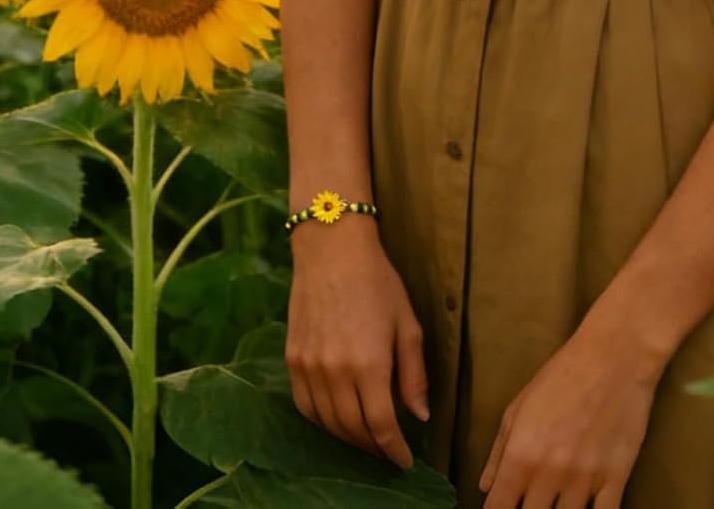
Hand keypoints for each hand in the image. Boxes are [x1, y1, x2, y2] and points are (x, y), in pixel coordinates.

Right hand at [285, 220, 429, 469]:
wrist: (332, 251)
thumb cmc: (378, 283)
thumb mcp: (406, 323)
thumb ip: (413, 373)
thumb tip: (420, 416)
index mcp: (369, 364)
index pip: (381, 425)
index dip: (394, 450)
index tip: (405, 462)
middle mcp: (335, 372)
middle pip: (353, 429)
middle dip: (374, 447)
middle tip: (388, 451)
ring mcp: (309, 368)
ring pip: (328, 423)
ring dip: (348, 438)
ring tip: (366, 439)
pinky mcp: (293, 361)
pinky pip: (305, 407)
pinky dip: (322, 422)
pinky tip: (337, 419)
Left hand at [478, 322, 662, 507]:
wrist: (614, 355)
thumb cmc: (561, 375)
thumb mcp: (519, 407)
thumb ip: (499, 452)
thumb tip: (486, 487)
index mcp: (521, 456)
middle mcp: (549, 474)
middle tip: (535, 499)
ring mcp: (585, 479)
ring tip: (560, 498)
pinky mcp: (617, 477)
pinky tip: (589, 505)